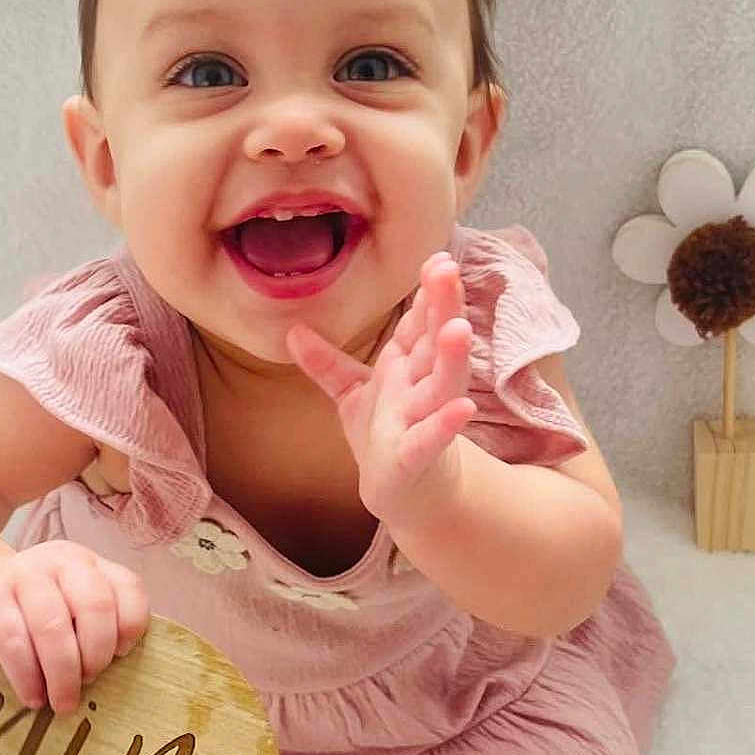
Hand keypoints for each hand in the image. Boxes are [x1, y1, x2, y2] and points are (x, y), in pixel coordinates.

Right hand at [0, 539, 150, 714]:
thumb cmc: (30, 615)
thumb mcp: (68, 610)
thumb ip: (94, 631)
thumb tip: (118, 681)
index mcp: (89, 565)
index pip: (128, 588)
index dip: (130, 628)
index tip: (120, 658)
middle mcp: (60, 560)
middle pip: (95, 607)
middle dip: (96, 655)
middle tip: (88, 684)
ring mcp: (22, 573)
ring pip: (53, 626)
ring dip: (63, 673)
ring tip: (62, 702)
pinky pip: (14, 641)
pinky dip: (28, 677)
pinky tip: (33, 698)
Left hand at [286, 252, 476, 525]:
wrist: (403, 495)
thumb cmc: (384, 437)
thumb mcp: (351, 394)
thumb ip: (326, 363)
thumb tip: (291, 330)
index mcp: (408, 367)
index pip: (420, 323)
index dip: (428, 293)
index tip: (435, 259)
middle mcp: (422, 387)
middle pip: (435, 342)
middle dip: (443, 306)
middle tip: (447, 269)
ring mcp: (424, 421)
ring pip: (442, 385)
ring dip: (452, 357)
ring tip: (459, 328)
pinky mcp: (418, 457)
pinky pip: (431, 439)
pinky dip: (446, 424)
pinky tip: (463, 409)